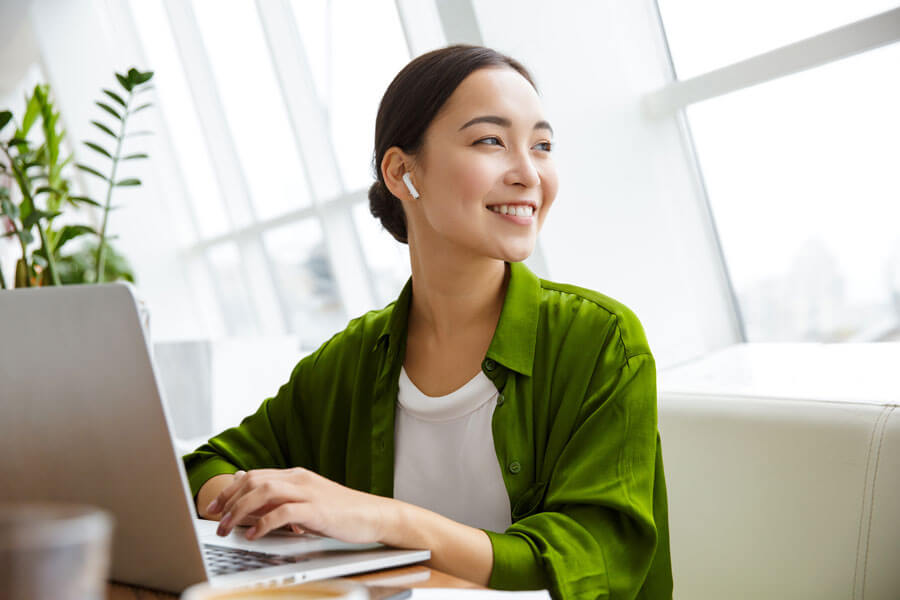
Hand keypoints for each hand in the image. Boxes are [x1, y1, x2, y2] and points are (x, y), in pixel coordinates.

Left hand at [206, 467, 393, 543]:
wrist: (373, 515)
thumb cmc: (340, 512)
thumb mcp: (307, 502)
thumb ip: (282, 499)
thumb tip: (253, 503)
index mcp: (295, 476)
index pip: (254, 475)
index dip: (229, 490)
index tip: (212, 507)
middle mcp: (299, 479)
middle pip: (254, 480)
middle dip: (228, 500)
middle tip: (214, 519)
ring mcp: (308, 492)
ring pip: (264, 491)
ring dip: (239, 510)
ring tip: (227, 527)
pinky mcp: (317, 509)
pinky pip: (283, 512)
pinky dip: (264, 522)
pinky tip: (254, 534)